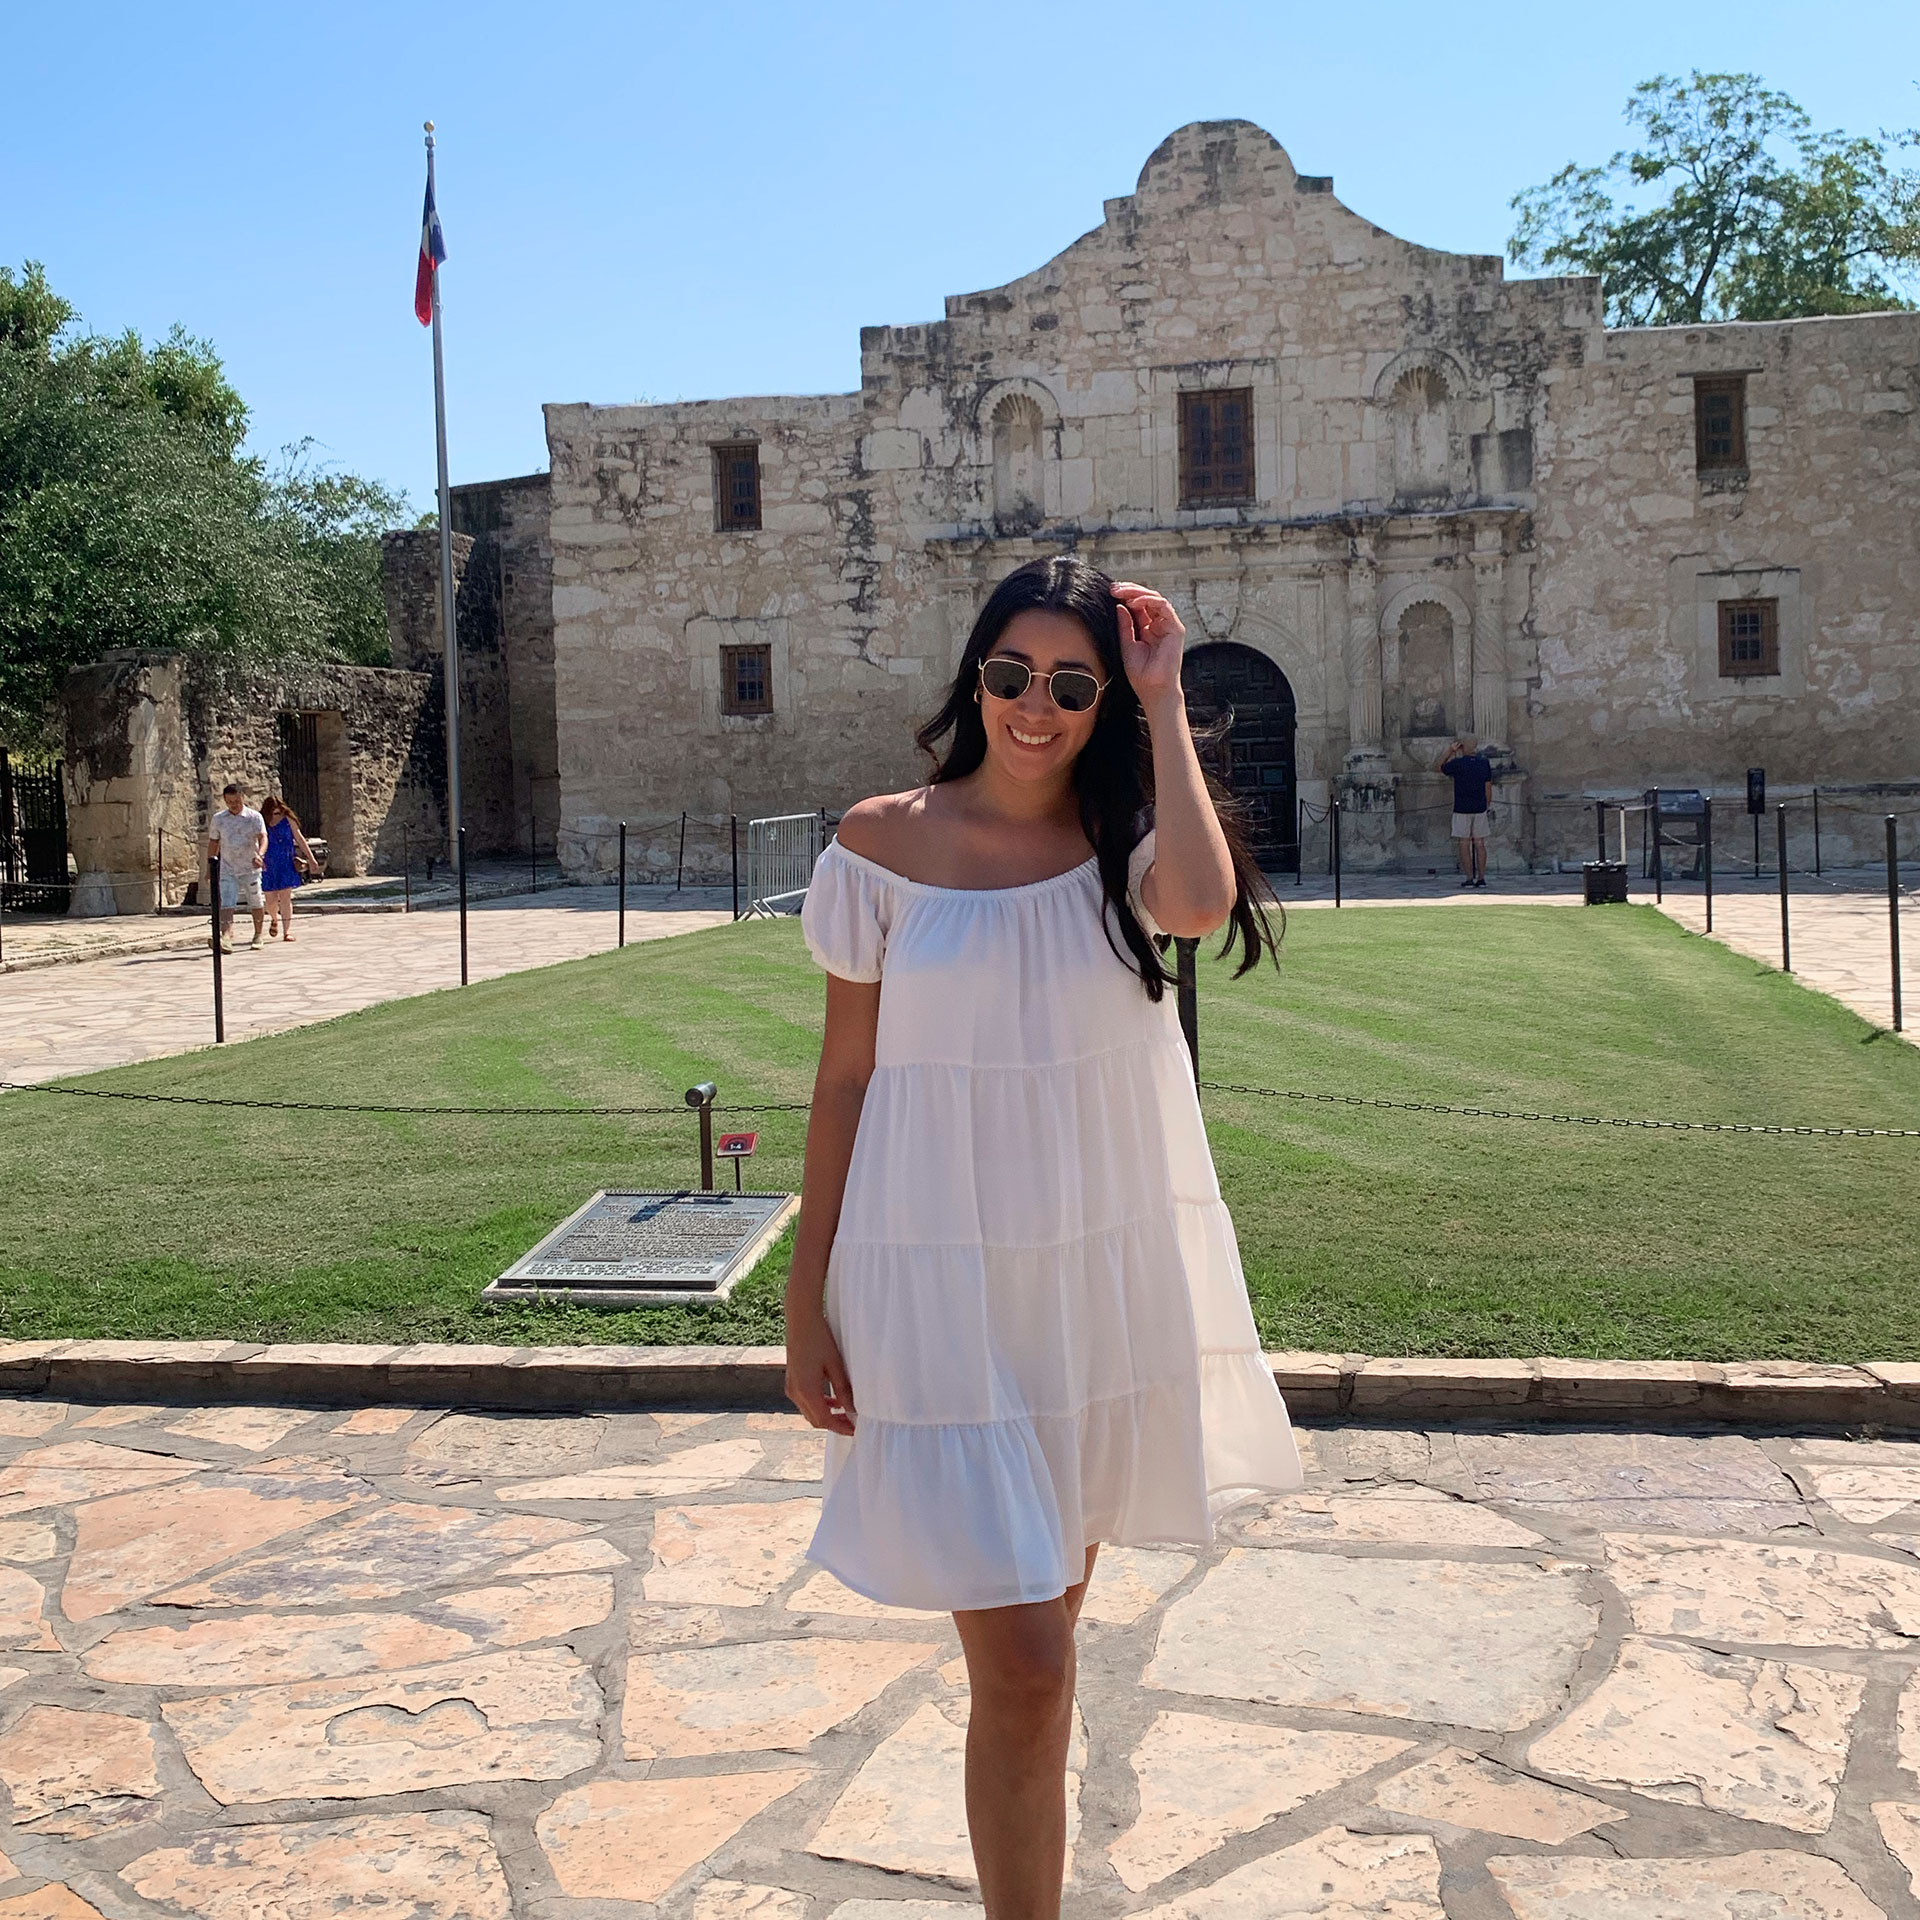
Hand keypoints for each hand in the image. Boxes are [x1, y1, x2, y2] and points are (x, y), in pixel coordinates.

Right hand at [785, 1303, 855, 1435]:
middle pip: (815, 1419)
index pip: (824, 1420)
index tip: (855, 1430)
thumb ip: (844, 1390)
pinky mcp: (791, 1381)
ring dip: (826, 1415)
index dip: (840, 1427)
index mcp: (806, 1391)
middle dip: (834, 1424)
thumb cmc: (820, 1339)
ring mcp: (791, 1387)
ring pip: (809, 1412)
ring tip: (845, 1413)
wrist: (801, 1320)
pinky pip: (805, 1401)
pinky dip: (818, 1405)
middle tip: (852, 1423)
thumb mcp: (836, 1365)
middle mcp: (795, 1393)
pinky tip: (832, 1400)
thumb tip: (853, 1410)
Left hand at [1112, 582, 1185, 714]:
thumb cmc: (1141, 673)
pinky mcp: (1175, 628)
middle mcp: (1159, 624)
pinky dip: (1148, 600)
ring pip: (1155, 598)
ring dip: (1137, 592)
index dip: (1125, 596)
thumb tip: (1119, 606)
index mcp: (1148, 628)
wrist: (1152, 689)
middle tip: (1113, 588)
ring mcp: (1168, 625)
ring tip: (1121, 592)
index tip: (1109, 592)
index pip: (1138, 605)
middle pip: (1146, 598)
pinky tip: (1134, 603)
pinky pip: (1163, 606)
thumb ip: (1125, 625)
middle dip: (1129, 590)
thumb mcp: (1127, 644)